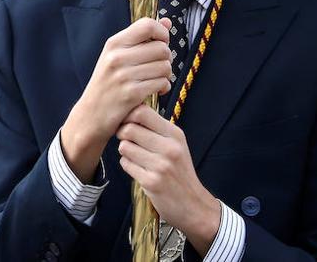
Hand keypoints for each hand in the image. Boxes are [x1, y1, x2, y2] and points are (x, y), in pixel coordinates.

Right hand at [61, 17, 172, 181]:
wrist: (91, 116)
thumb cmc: (107, 84)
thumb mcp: (117, 56)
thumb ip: (142, 38)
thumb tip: (167, 22)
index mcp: (113, 43)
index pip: (147, 25)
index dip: (162, 33)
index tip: (161, 43)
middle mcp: (117, 57)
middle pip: (161, 48)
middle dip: (166, 58)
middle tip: (158, 66)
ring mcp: (124, 76)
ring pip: (165, 66)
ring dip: (166, 74)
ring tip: (156, 79)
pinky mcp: (132, 94)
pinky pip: (161, 83)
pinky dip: (163, 87)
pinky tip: (156, 90)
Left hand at [117, 106, 220, 253]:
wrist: (193, 205)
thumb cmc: (180, 171)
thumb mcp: (177, 145)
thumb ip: (157, 129)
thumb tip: (131, 111)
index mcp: (175, 135)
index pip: (142, 112)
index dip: (129, 115)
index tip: (128, 122)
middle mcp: (169, 148)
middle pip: (129, 129)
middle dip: (123, 134)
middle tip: (127, 140)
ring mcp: (160, 166)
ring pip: (124, 147)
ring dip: (125, 151)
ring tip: (135, 156)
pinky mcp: (151, 182)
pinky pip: (126, 164)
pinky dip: (128, 165)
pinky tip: (138, 169)